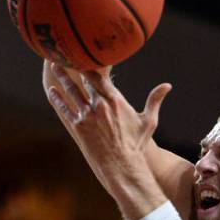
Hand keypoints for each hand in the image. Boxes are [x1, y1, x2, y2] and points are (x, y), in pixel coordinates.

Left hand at [44, 62, 170, 213]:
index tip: (85, 53)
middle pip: (84, 80)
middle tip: (66, 53)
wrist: (122, 166)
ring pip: (71, 91)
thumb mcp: (148, 121)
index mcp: (116, 100)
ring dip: (61, 78)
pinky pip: (64, 108)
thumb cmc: (136, 144)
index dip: (91, 63)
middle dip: (74, 66)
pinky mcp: (77, 126)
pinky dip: (57, 98)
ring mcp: (87, 115)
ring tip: (54, 67)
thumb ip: (155, 100)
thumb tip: (167, 86)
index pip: (100, 75)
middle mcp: (100, 105)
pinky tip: (51, 91)